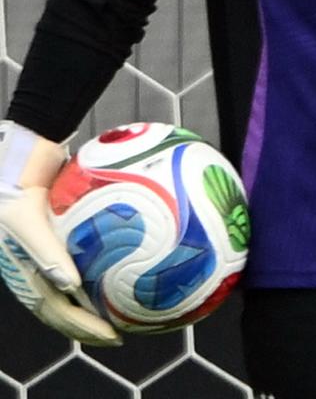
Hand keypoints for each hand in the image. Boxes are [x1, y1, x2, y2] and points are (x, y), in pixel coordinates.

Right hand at [0, 122, 118, 345]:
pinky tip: (121, 275)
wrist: (14, 158)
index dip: (82, 327)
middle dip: (88, 327)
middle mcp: (31, 269)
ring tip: (123, 314)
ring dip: (91, 308)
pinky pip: (74, 264)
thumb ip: (47, 251)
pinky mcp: (52, 241)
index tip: (113, 334)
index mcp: (22, 271)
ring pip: (67, 292)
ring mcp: (41, 257)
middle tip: (121, 335)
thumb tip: (72, 286)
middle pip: (60, 309)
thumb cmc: (14, 186)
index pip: (55, 310)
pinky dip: (95, 277)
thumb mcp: (25, 218)